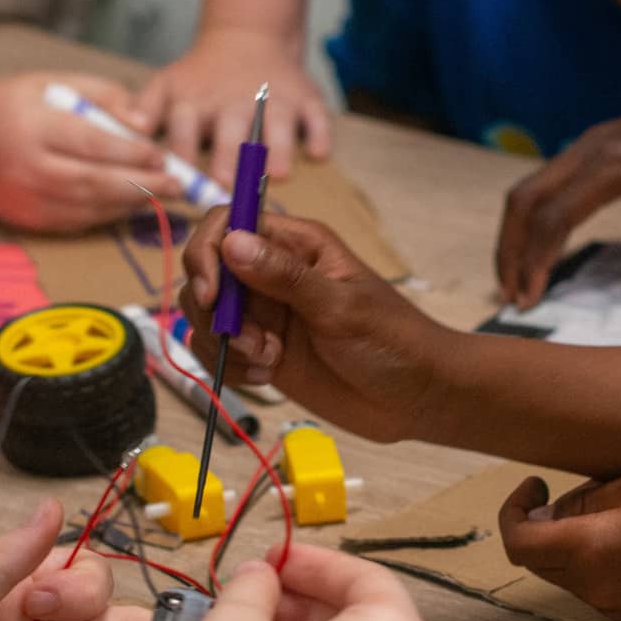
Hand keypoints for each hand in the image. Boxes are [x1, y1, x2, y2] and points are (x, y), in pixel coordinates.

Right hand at [0, 72, 178, 230]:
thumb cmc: (10, 105)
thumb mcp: (53, 83)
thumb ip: (102, 96)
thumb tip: (143, 123)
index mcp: (33, 127)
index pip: (91, 144)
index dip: (131, 153)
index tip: (162, 154)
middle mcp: (27, 168)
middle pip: (94, 183)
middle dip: (142, 185)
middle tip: (177, 184)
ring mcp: (25, 201)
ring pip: (89, 208)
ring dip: (129, 204)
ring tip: (161, 194)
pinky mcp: (26, 222)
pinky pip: (76, 222)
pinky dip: (107, 215)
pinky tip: (129, 204)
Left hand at [136, 29, 332, 179]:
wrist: (247, 37)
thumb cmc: (202, 76)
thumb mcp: (167, 84)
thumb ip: (144, 108)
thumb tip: (132, 129)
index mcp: (198, 101)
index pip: (184, 125)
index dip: (180, 150)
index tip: (176, 177)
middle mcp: (235, 100)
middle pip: (231, 127)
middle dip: (229, 153)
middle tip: (227, 182)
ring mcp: (274, 97)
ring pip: (277, 122)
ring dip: (278, 146)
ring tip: (279, 173)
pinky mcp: (306, 98)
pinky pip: (316, 115)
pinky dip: (319, 133)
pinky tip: (318, 153)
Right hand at [179, 209, 450, 441]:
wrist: (416, 398)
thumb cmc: (394, 341)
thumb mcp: (341, 308)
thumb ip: (285, 277)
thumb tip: (231, 241)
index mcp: (297, 244)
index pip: (227, 222)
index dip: (207, 251)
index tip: (210, 293)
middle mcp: (273, 272)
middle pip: (206, 269)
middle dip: (213, 309)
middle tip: (253, 342)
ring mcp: (265, 313)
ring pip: (204, 313)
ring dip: (223, 341)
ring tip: (268, 360)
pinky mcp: (261, 350)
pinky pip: (217, 349)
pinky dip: (229, 365)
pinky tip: (266, 376)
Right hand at [494, 83, 620, 311]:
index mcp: (609, 164)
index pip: (551, 218)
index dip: (533, 262)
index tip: (527, 301)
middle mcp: (588, 148)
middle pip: (524, 200)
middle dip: (509, 250)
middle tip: (510, 295)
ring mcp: (590, 142)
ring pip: (531, 188)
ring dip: (518, 233)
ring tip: (519, 277)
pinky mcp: (599, 143)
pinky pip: (550, 181)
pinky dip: (536, 216)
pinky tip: (546, 243)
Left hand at [497, 462, 620, 620]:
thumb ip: (590, 497)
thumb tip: (556, 511)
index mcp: (596, 550)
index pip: (520, 543)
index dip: (513, 512)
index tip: (534, 486)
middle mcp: (603, 592)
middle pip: (545, 564)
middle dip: (548, 528)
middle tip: (582, 494)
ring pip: (577, 578)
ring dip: (582, 547)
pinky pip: (609, 593)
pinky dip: (610, 567)